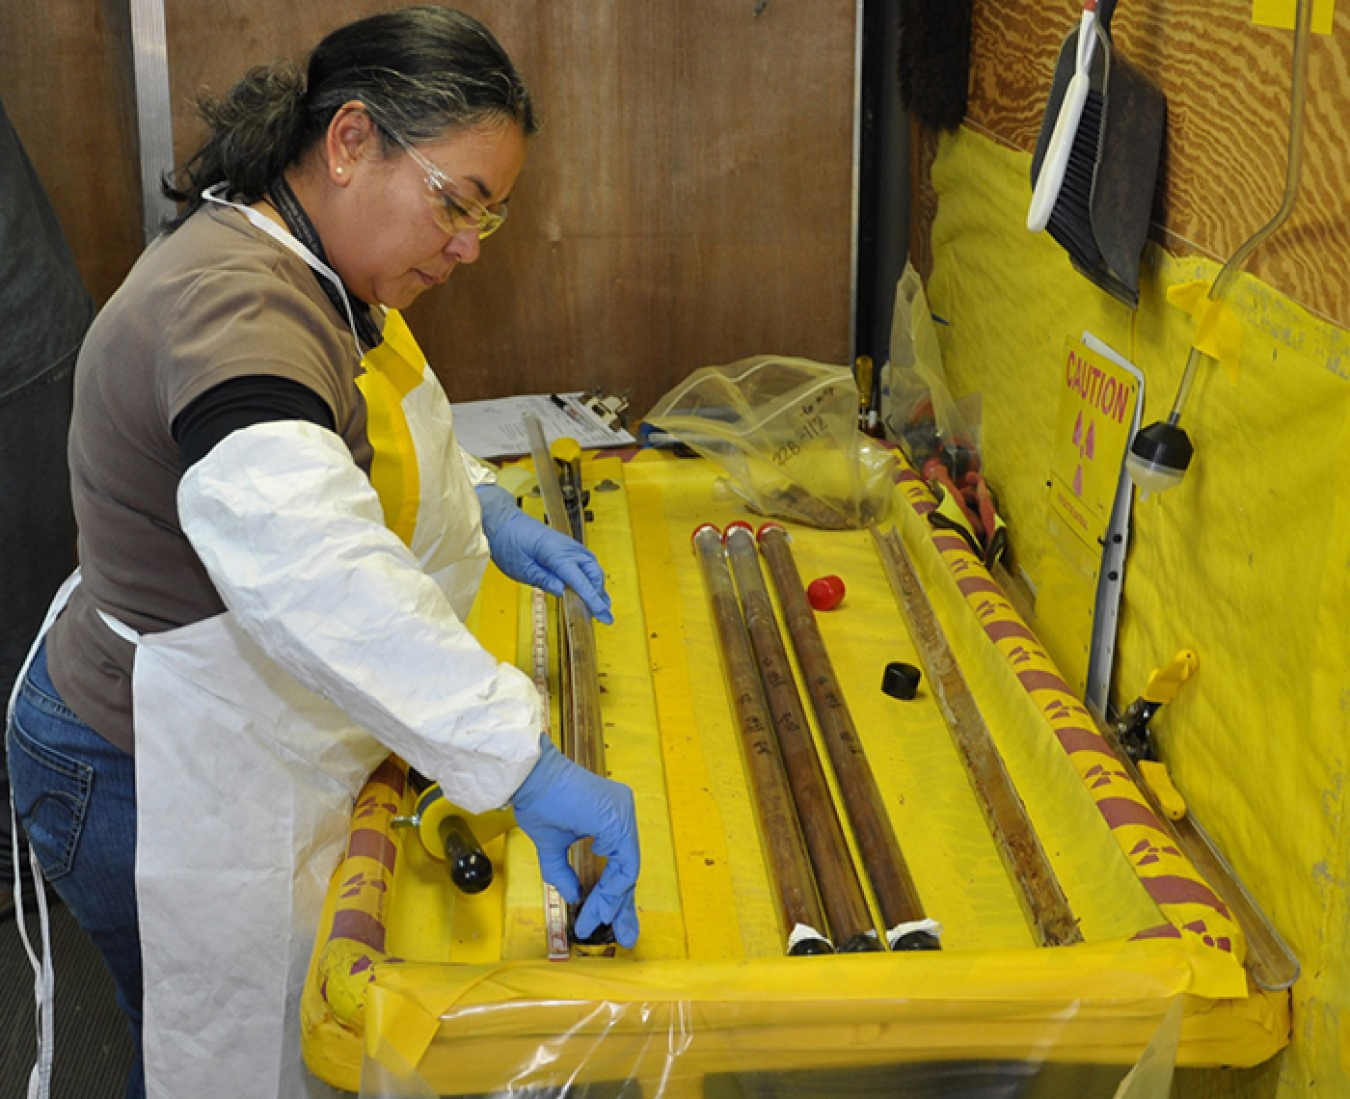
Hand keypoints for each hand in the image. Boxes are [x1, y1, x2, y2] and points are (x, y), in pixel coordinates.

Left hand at [476, 484, 612, 622]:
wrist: (503, 522)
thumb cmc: (508, 543)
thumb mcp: (520, 568)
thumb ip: (543, 579)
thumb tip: (563, 591)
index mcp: (556, 553)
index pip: (580, 580)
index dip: (592, 599)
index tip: (603, 614)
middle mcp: (568, 548)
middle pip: (593, 573)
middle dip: (600, 595)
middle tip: (604, 616)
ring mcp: (569, 546)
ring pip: (592, 568)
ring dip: (597, 587)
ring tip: (602, 606)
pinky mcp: (566, 547)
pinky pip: (584, 563)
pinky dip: (590, 578)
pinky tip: (590, 589)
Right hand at [510, 735, 639, 946]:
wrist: (530, 778)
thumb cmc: (538, 801)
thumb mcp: (552, 846)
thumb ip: (563, 872)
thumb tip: (574, 895)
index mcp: (609, 818)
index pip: (618, 863)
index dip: (610, 895)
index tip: (599, 920)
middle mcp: (622, 813)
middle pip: (627, 868)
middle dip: (622, 906)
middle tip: (625, 935)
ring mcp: (623, 814)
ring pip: (627, 869)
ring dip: (612, 901)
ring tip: (599, 923)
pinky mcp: (618, 819)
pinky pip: (624, 862)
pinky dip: (613, 887)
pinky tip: (601, 905)